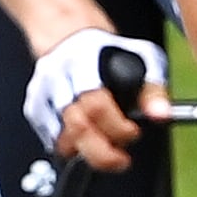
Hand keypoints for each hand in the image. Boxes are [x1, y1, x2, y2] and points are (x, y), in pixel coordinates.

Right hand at [24, 30, 165, 173]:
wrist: (68, 35)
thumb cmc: (107, 50)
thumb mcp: (141, 59)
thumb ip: (153, 90)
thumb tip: (162, 116)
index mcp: (84, 64)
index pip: (97, 107)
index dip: (118, 128)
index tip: (134, 133)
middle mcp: (59, 79)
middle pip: (77, 128)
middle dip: (102, 153)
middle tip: (121, 160)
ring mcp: (43, 94)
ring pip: (61, 139)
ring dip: (86, 150)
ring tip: (105, 145)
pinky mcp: (35, 107)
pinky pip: (50, 139)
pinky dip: (71, 145)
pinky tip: (85, 140)